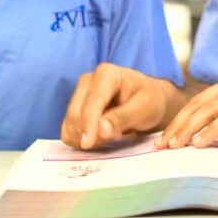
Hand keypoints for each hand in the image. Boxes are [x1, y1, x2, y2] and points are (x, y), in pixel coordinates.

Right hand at [61, 63, 178, 149]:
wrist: (149, 99)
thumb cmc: (150, 100)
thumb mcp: (144, 109)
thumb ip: (122, 118)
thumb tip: (101, 130)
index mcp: (106, 73)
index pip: (91, 102)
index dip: (88, 124)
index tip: (88, 144)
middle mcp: (88, 80)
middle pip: (76, 114)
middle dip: (89, 133)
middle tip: (114, 139)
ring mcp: (79, 93)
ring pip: (70, 123)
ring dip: (85, 138)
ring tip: (110, 137)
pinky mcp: (75, 108)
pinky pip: (68, 130)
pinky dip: (79, 139)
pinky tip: (99, 139)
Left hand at [158, 61, 217, 148]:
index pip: (203, 97)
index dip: (185, 115)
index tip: (172, 131)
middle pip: (199, 104)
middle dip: (178, 124)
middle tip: (162, 142)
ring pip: (208, 111)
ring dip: (188, 130)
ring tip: (174, 146)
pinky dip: (211, 131)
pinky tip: (199, 143)